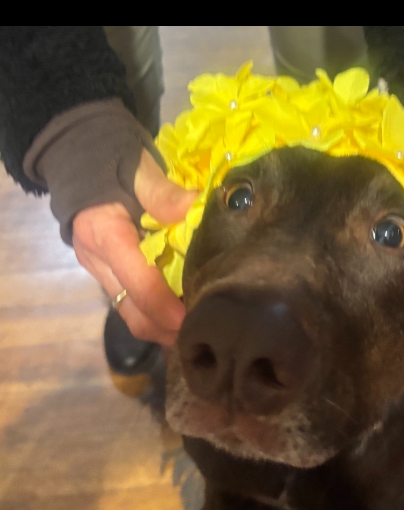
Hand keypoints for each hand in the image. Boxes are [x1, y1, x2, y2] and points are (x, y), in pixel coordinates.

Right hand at [72, 149, 196, 345]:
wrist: (79, 160)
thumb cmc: (114, 162)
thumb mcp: (140, 170)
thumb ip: (164, 193)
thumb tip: (196, 209)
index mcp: (104, 234)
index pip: (137, 281)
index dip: (165, 306)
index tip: (191, 322)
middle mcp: (98, 261)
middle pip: (132, 311)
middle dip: (166, 329)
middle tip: (202, 334)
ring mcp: (100, 271)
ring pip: (130, 314)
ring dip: (162, 327)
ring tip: (195, 329)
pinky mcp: (107, 275)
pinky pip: (131, 305)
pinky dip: (156, 315)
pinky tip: (181, 315)